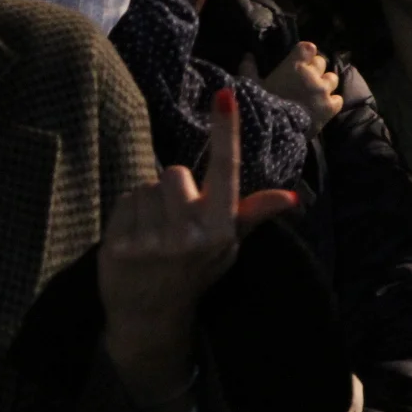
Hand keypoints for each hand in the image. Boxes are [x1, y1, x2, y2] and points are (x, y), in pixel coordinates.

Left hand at [99, 88, 297, 411]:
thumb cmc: (194, 272)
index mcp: (221, 230)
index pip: (227, 170)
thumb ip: (252, 214)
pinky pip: (124, 201)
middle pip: (175, 173)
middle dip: (173, 189)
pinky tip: (135, 238)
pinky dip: (126, 214)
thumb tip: (290, 198)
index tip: (225, 95)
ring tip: (153, 231)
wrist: (151, 316)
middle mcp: (191, 235)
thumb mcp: (228, 245)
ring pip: (146, 186)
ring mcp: (154, 242)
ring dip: (147, 202)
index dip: (225, 131)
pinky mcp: (121, 246)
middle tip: (174, 219)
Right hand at [250, 40, 342, 133]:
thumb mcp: (252, 86)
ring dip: (325, 83)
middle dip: (314, 68)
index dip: (305, 53)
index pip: (308, 48)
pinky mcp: (330, 108)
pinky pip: (338, 99)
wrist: (275, 131)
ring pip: (332, 79)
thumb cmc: (261, 105)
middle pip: (321, 62)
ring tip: (316, 91)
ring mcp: (323, 91)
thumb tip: (248, 56)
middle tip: (306, 77)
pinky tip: (324, 106)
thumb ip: (249, 69)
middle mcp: (312, 75)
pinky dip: (332, 101)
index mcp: (294, 66)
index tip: (301, 58)